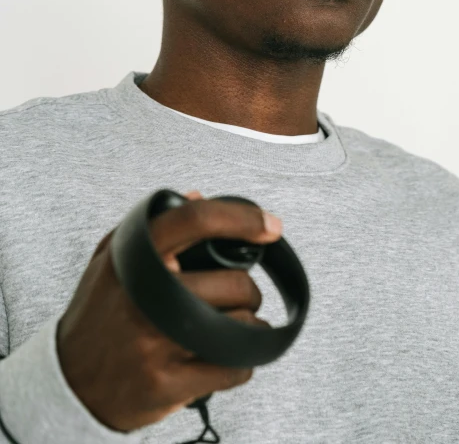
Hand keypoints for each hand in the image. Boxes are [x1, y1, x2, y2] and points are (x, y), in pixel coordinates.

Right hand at [56, 190, 281, 432]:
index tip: (269, 225)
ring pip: (242, 325)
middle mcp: (146, 297)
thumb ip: (152, 224)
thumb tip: (200, 196)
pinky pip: (235, 368)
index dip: (241, 218)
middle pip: (236, 283)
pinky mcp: (168, 383)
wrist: (70, 383)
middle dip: (245, 291)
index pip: (194, 220)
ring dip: (245, 327)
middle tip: (232, 296)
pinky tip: (217, 356)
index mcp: (134, 258)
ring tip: (221, 327)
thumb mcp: (112, 260)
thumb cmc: (99, 316)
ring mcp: (157, 341)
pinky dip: (239, 362)